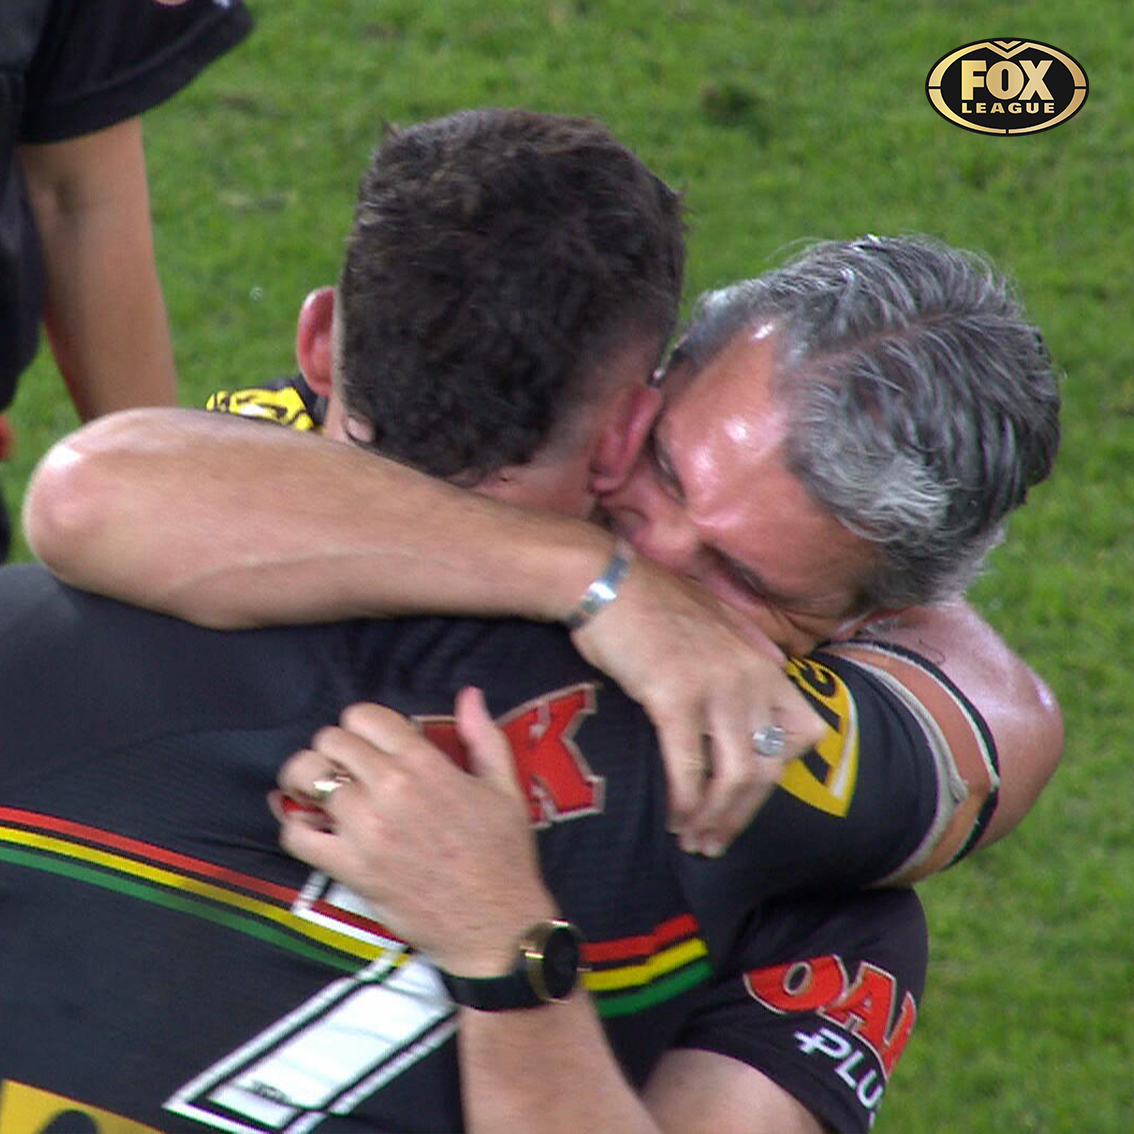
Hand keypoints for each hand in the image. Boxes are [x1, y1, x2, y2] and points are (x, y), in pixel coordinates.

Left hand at [273, 688, 557, 974]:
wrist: (495, 924)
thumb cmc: (504, 855)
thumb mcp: (504, 787)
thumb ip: (482, 735)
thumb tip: (469, 694)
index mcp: (424, 763)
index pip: (363, 716)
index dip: (363, 725)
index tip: (371, 743)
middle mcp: (389, 788)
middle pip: (330, 740)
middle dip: (335, 749)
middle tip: (346, 768)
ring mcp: (365, 830)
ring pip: (306, 778)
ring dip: (308, 780)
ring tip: (321, 792)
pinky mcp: (349, 869)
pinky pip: (296, 836)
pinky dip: (295, 828)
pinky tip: (312, 828)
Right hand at [570, 556, 825, 855]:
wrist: (605, 581)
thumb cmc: (651, 602)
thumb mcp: (716, 621)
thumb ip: (744, 652)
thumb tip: (765, 677)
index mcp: (764, 662)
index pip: (805, 733)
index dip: (782, 771)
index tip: (748, 791)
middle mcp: (751, 677)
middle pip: (769, 768)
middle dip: (743, 815)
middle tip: (715, 842)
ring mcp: (716, 686)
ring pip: (737, 776)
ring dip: (716, 819)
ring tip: (694, 841)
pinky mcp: (675, 696)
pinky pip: (690, 767)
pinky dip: (684, 802)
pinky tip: (672, 819)